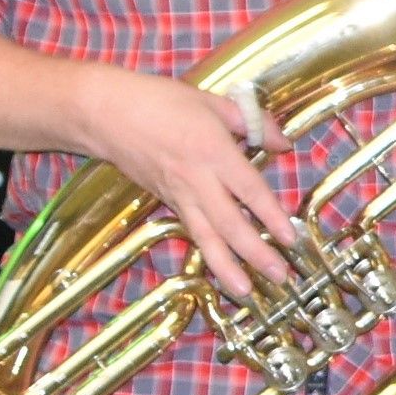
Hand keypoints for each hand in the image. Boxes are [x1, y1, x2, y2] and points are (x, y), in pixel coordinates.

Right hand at [79, 69, 295, 300]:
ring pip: (206, 237)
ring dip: (227, 267)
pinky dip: (207, 253)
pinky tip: (221, 270)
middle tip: (279, 276)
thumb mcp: (213, 102)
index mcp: (213, 151)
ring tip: (246, 292)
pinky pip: (191, 231)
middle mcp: (196, 179)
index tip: (291, 237)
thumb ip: (253, 122)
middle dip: (255, 253)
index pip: (249, 189)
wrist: (105, 113)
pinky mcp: (165, 202)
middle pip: (229, 223)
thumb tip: (284, 143)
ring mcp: (178, 194)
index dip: (271, 215)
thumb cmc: (160, 101)